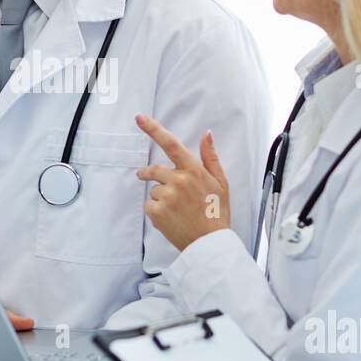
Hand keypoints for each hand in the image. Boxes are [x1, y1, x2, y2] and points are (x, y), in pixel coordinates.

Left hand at [134, 114, 229, 251]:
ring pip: (154, 189)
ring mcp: (167, 197)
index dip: (153, 129)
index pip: (171, 144)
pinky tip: (170, 217)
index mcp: (194, 170)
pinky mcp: (157, 212)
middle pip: (155, 169)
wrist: (210, 243)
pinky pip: (149, 205)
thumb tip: (206, 134)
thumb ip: (210, 157)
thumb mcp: (221, 182)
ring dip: (160, 196)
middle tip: (145, 176)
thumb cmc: (217, 212)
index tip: (139, 118)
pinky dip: (156, 210)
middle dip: (149, 173)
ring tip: (176, 209)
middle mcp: (179, 181)